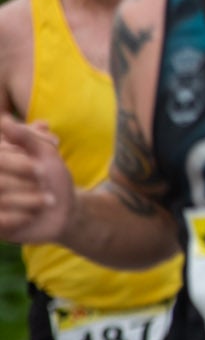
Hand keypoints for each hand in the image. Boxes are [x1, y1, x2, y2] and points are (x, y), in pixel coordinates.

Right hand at [0, 116, 75, 244]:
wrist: (63, 211)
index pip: (0, 157)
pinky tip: (32, 216)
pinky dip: (21, 217)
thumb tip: (5, 120)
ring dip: (30, 199)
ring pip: (1, 198)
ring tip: (46, 201)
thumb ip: (27, 136)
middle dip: (27, 181)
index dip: (19, 163)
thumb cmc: (52, 177)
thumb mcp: (45, 152)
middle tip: (45, 184)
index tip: (42, 168)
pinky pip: (1, 219)